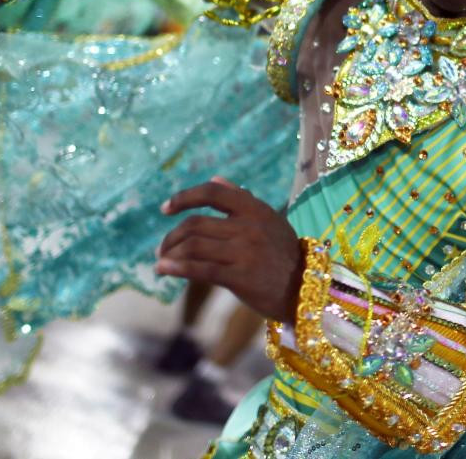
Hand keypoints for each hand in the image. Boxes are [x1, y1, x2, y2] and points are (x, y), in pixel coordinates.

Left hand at [157, 178, 304, 322]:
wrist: (304, 288)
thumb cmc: (282, 253)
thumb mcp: (269, 220)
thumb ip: (242, 199)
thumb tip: (215, 178)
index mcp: (255, 209)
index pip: (212, 193)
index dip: (184, 197)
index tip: (165, 208)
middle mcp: (249, 227)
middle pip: (196, 224)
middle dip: (172, 236)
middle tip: (162, 248)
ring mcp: (245, 252)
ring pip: (194, 246)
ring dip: (170, 253)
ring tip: (162, 262)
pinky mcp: (240, 277)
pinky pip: (200, 269)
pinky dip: (176, 269)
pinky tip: (163, 271)